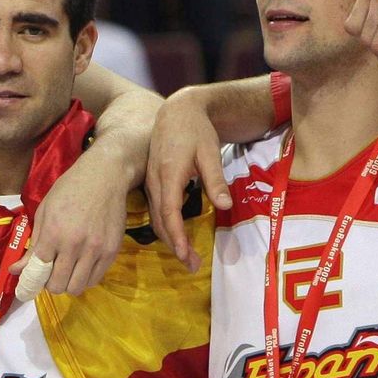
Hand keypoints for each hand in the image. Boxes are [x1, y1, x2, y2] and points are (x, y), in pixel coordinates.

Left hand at [10, 148, 127, 296]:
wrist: (104, 177)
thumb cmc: (68, 190)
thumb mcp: (43, 212)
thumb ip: (32, 244)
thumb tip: (16, 270)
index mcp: (53, 233)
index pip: (38, 271)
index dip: (32, 278)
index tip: (30, 280)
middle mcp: (74, 245)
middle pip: (58, 285)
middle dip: (49, 284)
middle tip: (49, 274)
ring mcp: (96, 250)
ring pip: (77, 287)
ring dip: (67, 284)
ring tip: (66, 272)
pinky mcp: (112, 252)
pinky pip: (95, 279)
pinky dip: (84, 279)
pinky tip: (80, 268)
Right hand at [146, 88, 231, 271]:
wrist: (177, 112)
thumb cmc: (196, 131)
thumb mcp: (210, 152)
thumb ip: (215, 179)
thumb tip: (225, 206)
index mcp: (169, 174)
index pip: (169, 213)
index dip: (177, 237)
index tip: (185, 256)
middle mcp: (155, 181)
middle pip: (160, 220)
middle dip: (174, 245)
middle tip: (191, 265)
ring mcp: (151, 182)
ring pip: (156, 217)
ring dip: (170, 237)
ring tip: (186, 255)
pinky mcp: (153, 181)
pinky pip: (156, 209)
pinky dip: (165, 225)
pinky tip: (176, 233)